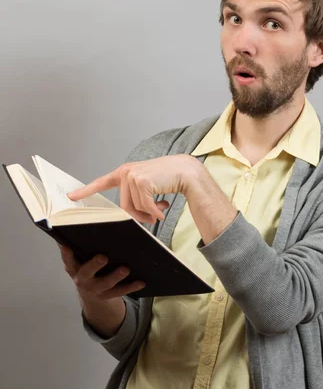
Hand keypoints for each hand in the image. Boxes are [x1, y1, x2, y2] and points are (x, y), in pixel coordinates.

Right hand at [58, 243, 145, 300]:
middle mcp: (82, 279)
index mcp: (74, 267)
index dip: (66, 253)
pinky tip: (141, 281)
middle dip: (95, 265)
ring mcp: (95, 289)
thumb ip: (80, 245)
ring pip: (106, 283)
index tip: (67, 245)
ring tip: (126, 268)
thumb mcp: (79, 258)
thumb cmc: (86, 267)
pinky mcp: (107, 295)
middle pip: (87, 272)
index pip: (68, 259)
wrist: (90, 293)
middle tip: (104, 256)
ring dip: (116, 276)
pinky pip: (120, 291)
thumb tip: (78, 223)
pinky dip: (131, 286)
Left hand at [67, 154, 198, 224]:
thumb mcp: (147, 187)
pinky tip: (165, 207)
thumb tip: (131, 217)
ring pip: (134, 208)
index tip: (70, 197)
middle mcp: (125, 172)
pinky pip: (144, 207)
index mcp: (124, 173)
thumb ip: (136, 198)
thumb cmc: (167, 179)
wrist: (185, 171)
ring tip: (161, 208)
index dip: (85, 191)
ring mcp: (132, 175)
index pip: (101, 182)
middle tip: (153, 217)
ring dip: (149, 214)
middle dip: (139, 216)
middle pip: (124, 207)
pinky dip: (156, 212)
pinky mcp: (141, 181)